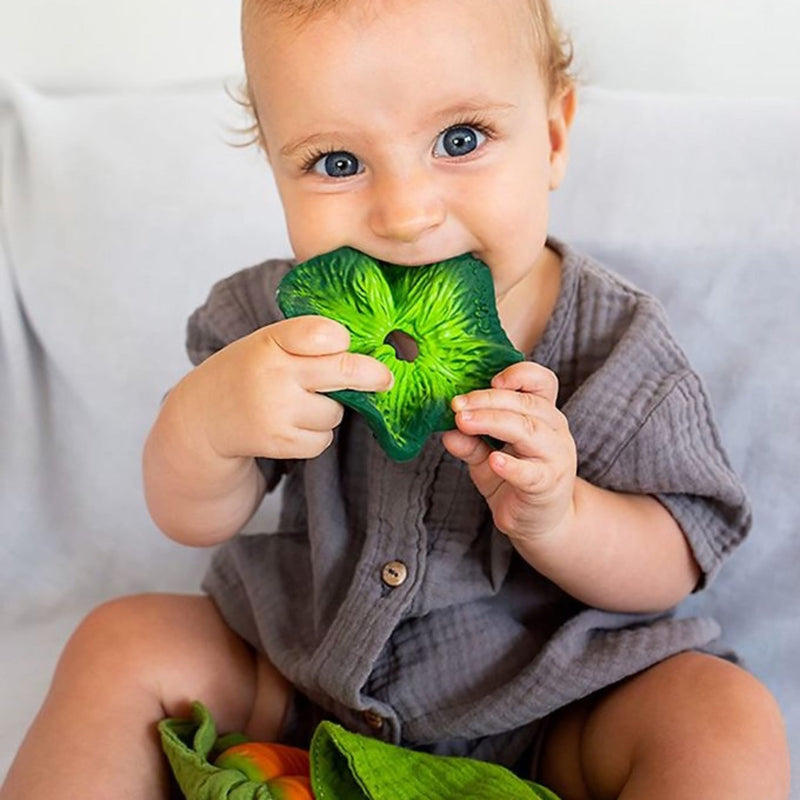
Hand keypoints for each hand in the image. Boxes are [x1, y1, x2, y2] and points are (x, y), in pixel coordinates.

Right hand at [174, 315, 393, 461]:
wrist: (201, 420)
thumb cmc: (246, 375)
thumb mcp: (265, 345)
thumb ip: (305, 343)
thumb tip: (368, 352)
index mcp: (271, 341)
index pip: (321, 332)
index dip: (341, 339)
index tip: (347, 343)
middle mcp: (274, 374)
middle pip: (343, 371)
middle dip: (372, 374)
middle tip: (385, 378)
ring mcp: (277, 410)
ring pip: (335, 412)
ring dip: (327, 412)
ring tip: (295, 406)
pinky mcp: (279, 443)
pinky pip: (322, 440)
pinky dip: (314, 437)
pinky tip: (290, 427)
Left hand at [441, 361, 576, 542]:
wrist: (539, 523)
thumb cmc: (516, 482)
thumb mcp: (487, 459)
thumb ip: (470, 444)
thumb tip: (447, 431)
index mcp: (543, 415)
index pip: (542, 382)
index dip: (520, 375)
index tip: (490, 380)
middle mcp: (554, 430)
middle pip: (526, 404)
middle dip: (488, 400)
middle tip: (457, 405)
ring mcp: (555, 457)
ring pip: (528, 430)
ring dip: (493, 422)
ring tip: (464, 422)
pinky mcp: (548, 485)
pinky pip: (530, 472)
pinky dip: (511, 465)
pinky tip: (494, 460)